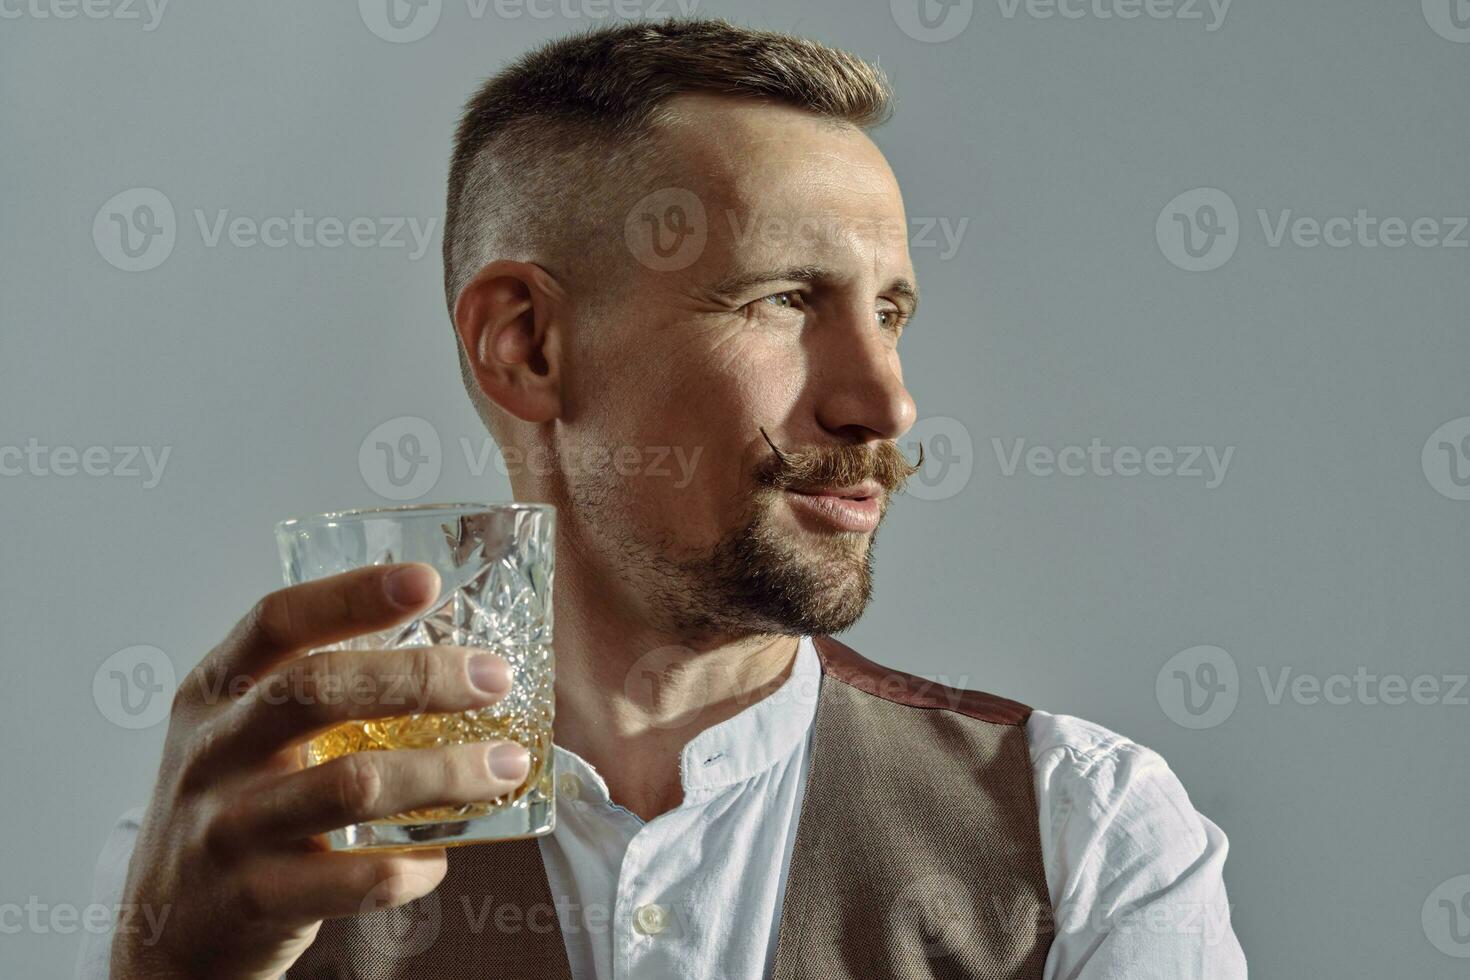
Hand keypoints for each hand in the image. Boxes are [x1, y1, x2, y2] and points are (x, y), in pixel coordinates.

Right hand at [111, 563, 527, 979]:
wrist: (172, 928)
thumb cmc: (236, 806)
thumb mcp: (242, 733)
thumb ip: (313, 691)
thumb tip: (454, 656)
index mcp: (215, 692)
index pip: (277, 621)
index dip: (352, 596)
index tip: (426, 579)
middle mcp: (214, 751)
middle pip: (318, 690)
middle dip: (421, 677)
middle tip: (495, 678)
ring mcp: (229, 826)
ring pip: (354, 785)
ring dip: (447, 773)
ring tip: (507, 765)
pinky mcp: (254, 897)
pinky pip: (356, 878)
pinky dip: (414, 864)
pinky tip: (439, 855)